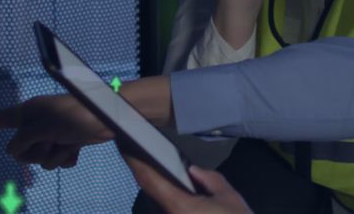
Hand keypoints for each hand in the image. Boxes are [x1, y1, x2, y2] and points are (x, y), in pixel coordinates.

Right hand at [0, 94, 114, 169]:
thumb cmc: (75, 115)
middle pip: (21, 151)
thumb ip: (22, 140)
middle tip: (53, 138)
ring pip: (41, 160)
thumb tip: (13, 152)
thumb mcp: (43, 127)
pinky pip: (58, 161)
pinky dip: (66, 157)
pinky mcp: (68, 142)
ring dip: (55, 155)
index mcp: (28, 112)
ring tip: (68, 140)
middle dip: (36, 152)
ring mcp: (52, 134)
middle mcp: (37, 123)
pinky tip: (77, 148)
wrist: (108, 118)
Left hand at [121, 152, 251, 213]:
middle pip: (149, 191)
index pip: (149, 180)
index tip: (125, 145)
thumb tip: (192, 171)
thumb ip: (209, 179)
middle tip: (136, 149)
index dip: (135, 162)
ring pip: (157, 202)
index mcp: (179, 206)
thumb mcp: (228, 196)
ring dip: (155, 185)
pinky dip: (165, 197)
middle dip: (143, 170)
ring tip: (153, 165)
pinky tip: (172, 186)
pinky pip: (166, 208)